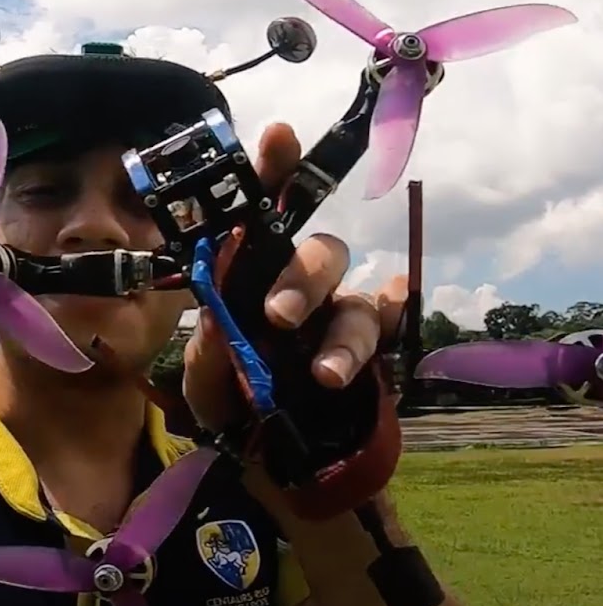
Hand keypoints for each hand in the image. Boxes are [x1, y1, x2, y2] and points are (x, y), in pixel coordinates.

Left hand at [183, 122, 407, 432]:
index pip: (263, 221)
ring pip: (360, 300)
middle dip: (303, 279)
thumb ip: (208, 353)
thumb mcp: (205, 385)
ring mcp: (340, 321)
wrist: (265, 469)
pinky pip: (395, 325)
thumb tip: (218, 318)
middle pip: (321, 254)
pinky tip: (400, 312)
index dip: (273, 174)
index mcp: (255, 284)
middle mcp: (302, 291)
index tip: (278, 136)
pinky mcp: (376, 357)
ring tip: (322, 374)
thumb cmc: (232, 411)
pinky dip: (400, 315)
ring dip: (344, 331)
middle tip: (278, 317)